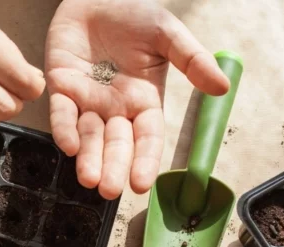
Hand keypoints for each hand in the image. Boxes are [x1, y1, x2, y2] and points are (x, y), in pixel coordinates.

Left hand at [46, 0, 228, 198]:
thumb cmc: (134, 13)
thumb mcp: (168, 35)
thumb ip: (192, 60)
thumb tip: (222, 87)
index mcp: (144, 101)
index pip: (147, 138)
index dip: (145, 161)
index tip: (142, 184)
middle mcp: (116, 108)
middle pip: (116, 144)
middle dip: (113, 167)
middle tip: (110, 191)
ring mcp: (87, 100)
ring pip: (88, 136)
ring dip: (88, 158)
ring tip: (89, 179)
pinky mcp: (62, 87)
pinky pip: (62, 113)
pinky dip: (64, 128)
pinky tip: (68, 145)